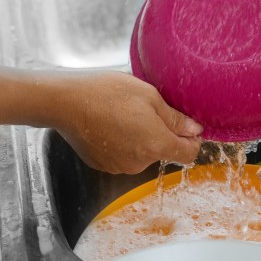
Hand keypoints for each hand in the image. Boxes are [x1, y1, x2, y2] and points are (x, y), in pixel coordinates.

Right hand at [47, 70, 202, 173]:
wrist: (66, 102)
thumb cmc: (107, 93)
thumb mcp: (149, 96)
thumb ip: (175, 118)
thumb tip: (195, 130)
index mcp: (156, 145)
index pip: (189, 155)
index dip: (192, 140)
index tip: (187, 126)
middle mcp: (140, 163)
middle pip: (164, 151)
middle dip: (162, 133)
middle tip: (147, 109)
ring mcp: (120, 166)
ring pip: (143, 153)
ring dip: (141, 138)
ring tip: (124, 114)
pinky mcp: (103, 165)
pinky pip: (123, 155)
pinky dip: (122, 142)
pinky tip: (110, 123)